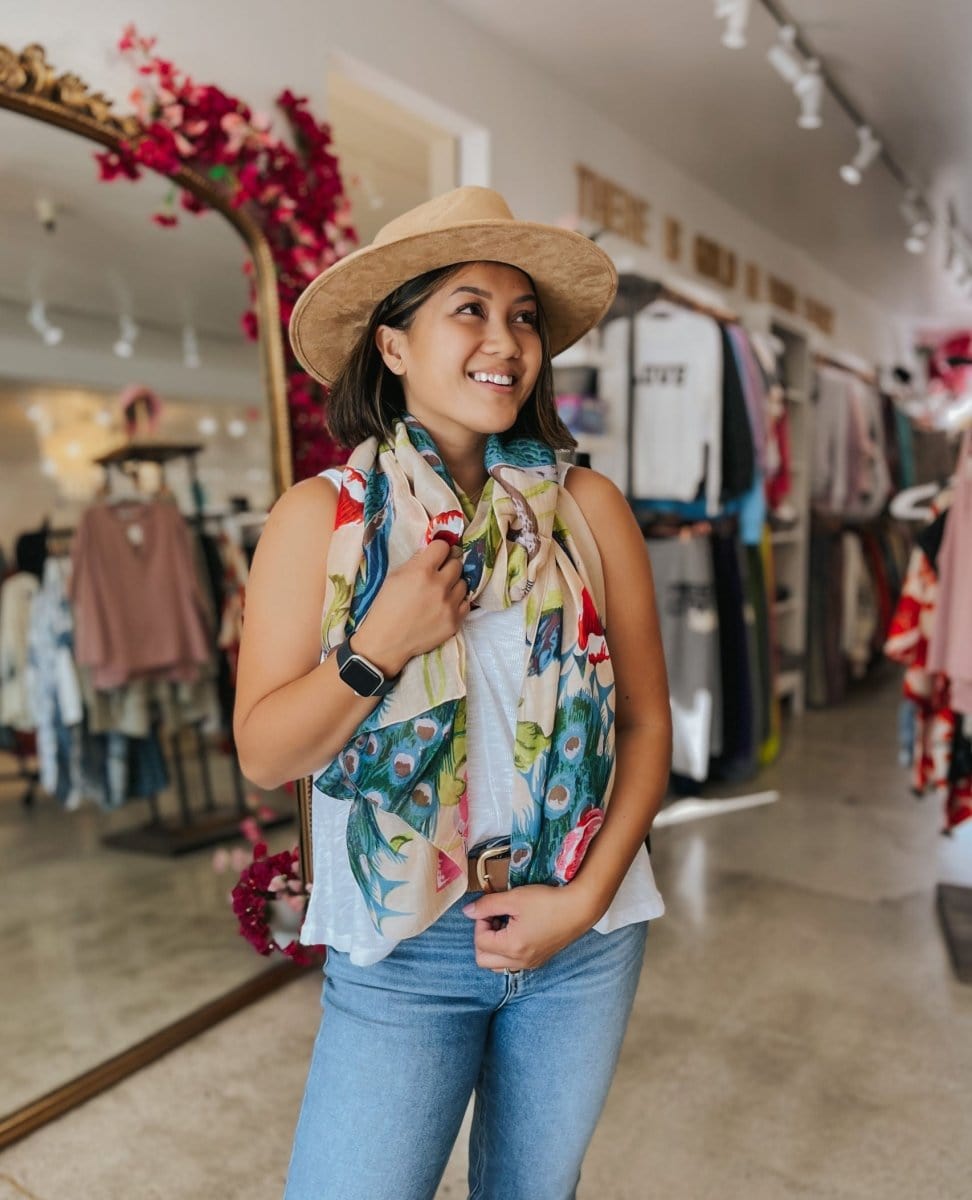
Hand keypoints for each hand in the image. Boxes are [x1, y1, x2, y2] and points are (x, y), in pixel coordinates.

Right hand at [352, 540, 469, 674]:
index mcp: (421, 571)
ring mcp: (449, 604)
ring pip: (464, 583)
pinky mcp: (455, 621)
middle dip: (448, 566)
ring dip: (454, 585)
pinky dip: (457, 602)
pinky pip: (466, 603)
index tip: (436, 556)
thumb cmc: (386, 607)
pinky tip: (445, 605)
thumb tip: (431, 552)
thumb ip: (415, 562)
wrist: (387, 641)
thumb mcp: (395, 577)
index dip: (439, 550)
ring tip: (441, 592)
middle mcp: (439, 585)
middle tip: (439, 574)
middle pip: (457, 564)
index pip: (443, 547)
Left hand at [461, 884, 597, 971]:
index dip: (480, 921)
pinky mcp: (538, 960)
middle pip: (483, 959)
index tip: (492, 907)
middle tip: (494, 918)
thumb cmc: (547, 901)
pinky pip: (512, 963)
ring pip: (497, 964)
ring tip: (505, 924)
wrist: (579, 908)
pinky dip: (507, 950)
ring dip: (494, 946)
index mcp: (511, 947)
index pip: (479, 941)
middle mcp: (519, 961)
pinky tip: (518, 930)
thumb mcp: (514, 898)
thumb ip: (487, 905)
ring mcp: (530, 963)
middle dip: (483, 938)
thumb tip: (468, 911)